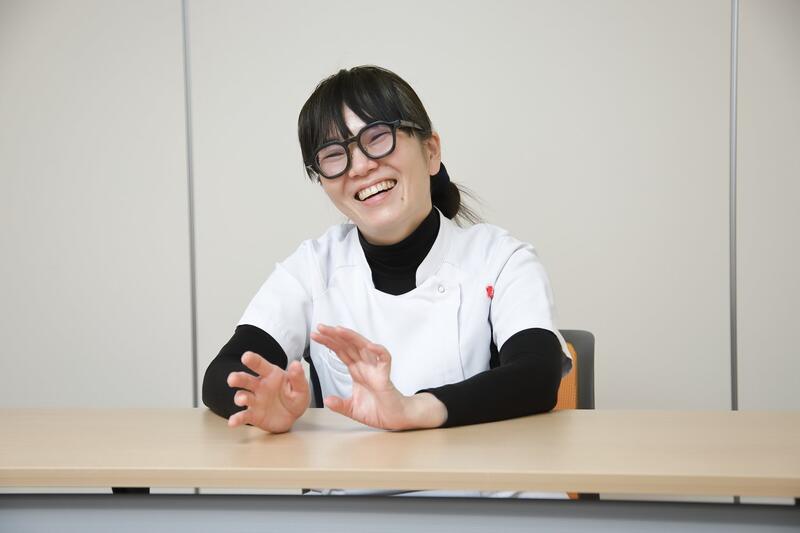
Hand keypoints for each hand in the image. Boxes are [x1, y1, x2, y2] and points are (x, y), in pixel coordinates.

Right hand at [226, 351, 308, 432]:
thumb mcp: (301, 387)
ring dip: (240, 397)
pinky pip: (243, 416)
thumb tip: (296, 364)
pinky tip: (232, 422)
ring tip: (241, 400)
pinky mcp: (253, 414)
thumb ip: (298, 377)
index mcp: (271, 375)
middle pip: (246, 379)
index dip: (253, 360)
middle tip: (232, 379)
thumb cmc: (295, 397)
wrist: (293, 416)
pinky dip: (237, 418)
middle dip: (238, 378)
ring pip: (242, 396)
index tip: (246, 356)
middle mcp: (259, 386)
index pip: (260, 365)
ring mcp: (255, 400)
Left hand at [310, 324, 446, 429]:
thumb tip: (326, 400)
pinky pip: (384, 359)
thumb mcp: (352, 408)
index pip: (341, 352)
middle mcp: (365, 366)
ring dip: (351, 337)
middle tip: (320, 327)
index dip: (329, 342)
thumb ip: (339, 404)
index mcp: (356, 371)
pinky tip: (370, 346)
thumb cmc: (377, 410)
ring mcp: (375, 369)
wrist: (393, 419)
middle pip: (348, 345)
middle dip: (334, 335)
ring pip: (363, 347)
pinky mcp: (385, 375)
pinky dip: (379, 351)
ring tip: (338, 330)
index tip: (316, 335)